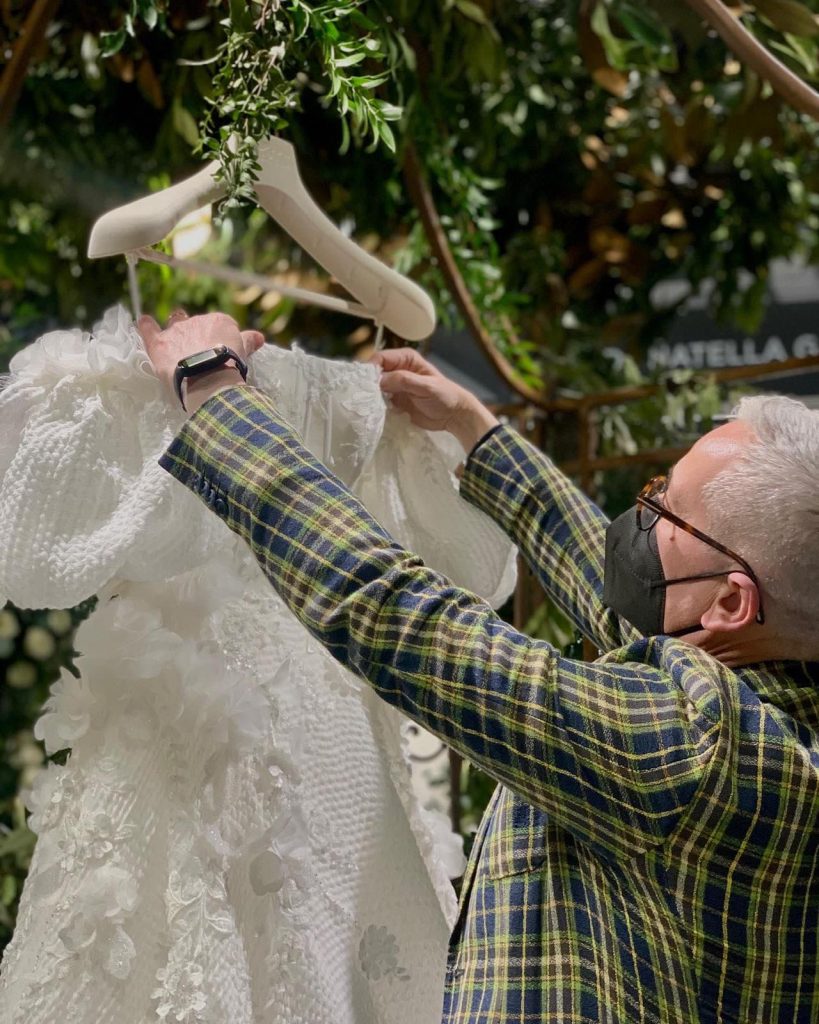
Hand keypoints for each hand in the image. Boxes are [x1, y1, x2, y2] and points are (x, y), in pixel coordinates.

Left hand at [138, 310, 264, 409]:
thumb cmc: (229, 368)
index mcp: (220, 321)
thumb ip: (248, 341)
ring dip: (176, 328)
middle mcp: (197, 320)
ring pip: (175, 322)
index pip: (220, 325)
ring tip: (177, 341)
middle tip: (200, 350)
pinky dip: (146, 325)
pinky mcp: (159, 343)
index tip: (221, 351)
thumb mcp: (243, 354)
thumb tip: (259, 337)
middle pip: (197, 322)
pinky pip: (148, 328)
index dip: (220, 338)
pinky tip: (144, 321)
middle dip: (198, 333)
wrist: (208, 379)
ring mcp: (177, 331)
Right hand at [369, 347, 498, 452]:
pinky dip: (377, 406)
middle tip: (367, 397)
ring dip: (372, 397)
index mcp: (405, 359)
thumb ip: (404, 380)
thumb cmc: (445, 396)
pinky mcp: (395, 401)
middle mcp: (397, 370)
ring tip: (372, 406)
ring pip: (375, 388)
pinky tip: (380, 413)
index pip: (380, 358)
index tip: (368, 384)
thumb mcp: (426, 386)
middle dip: (369, 384)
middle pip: (374, 373)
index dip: (371, 369)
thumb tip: (379, 380)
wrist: (454, 415)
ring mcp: (395, 386)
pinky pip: (379, 402)